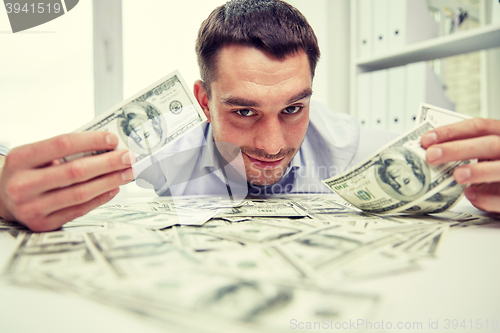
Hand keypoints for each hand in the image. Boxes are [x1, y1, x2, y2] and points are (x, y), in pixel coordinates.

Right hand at [0, 132, 134, 230]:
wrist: (1, 199)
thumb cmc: (26, 172)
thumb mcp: (36, 155)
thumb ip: (65, 151)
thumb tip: (107, 148)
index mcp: (21, 159)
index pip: (62, 144)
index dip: (91, 141)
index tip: (113, 140)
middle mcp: (23, 184)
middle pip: (75, 171)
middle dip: (108, 163)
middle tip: (129, 157)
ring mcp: (32, 207)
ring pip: (80, 193)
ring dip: (110, 181)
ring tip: (127, 172)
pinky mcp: (44, 224)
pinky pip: (79, 210)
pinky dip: (101, 197)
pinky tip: (114, 188)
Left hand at [421, 118, 499, 212]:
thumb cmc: (494, 168)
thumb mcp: (483, 154)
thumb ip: (463, 152)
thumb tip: (430, 154)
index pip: (479, 127)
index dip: (452, 131)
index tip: (426, 140)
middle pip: (490, 144)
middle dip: (458, 149)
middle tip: (431, 156)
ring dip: (478, 171)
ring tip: (457, 176)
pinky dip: (486, 197)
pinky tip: (470, 194)